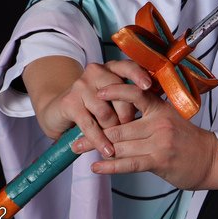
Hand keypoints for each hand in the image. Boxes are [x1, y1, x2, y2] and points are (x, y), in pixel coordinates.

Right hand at [23, 56, 152, 158]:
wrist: (59, 110)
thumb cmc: (96, 105)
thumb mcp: (115, 97)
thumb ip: (133, 96)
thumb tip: (158, 106)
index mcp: (111, 68)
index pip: (128, 67)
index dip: (139, 76)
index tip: (149, 87)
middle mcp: (96, 72)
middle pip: (119, 92)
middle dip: (127, 114)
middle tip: (131, 128)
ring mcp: (80, 86)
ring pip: (105, 111)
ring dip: (113, 130)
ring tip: (118, 142)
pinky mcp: (69, 103)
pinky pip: (90, 125)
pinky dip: (100, 140)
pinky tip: (107, 151)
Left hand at [73, 82, 217, 190]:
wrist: (209, 158)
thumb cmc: (188, 140)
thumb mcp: (171, 118)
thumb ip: (149, 114)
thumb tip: (120, 115)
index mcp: (161, 108)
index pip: (135, 93)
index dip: (114, 91)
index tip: (97, 92)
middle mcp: (159, 122)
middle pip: (119, 125)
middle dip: (95, 131)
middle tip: (75, 135)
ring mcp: (159, 141)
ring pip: (120, 144)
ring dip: (96, 148)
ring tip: (78, 149)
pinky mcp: (159, 160)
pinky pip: (129, 163)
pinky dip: (110, 166)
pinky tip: (96, 166)